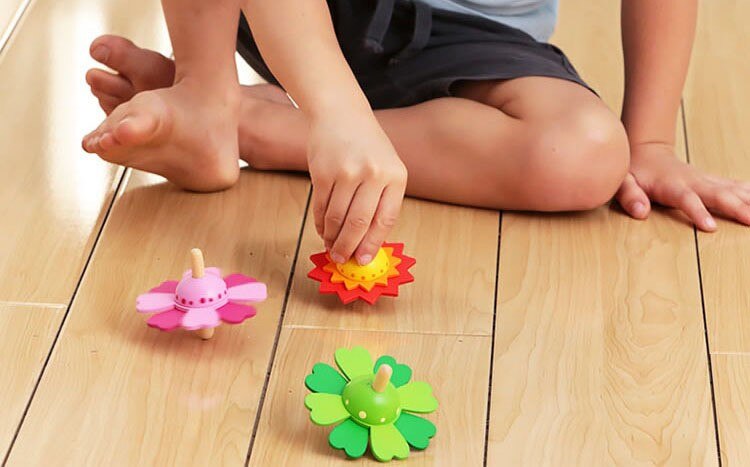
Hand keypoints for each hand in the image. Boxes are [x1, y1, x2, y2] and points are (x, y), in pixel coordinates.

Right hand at [307, 114, 406, 264]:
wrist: (341, 113)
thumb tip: (367, 242)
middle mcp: (373, 174)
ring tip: (331, 247)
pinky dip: (321, 223)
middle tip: (342, 259)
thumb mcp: (387, 167)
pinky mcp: (323, 172)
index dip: (372, 244)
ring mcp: (347, 172)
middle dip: (349, 247)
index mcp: (396, 176)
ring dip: (332, 237)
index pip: (385, 220)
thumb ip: (381, 201)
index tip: (364, 260)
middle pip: (358, 223)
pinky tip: (323, 229)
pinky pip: (322, 207)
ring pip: (337, 218)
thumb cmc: (367, 145)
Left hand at [616, 142, 749, 230]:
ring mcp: (705, 180)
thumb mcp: (624, 182)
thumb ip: (629, 196)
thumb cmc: (634, 170)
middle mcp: (693, 181)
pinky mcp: (712, 180)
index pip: (687, 200)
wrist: (647, 151)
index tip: (710, 227)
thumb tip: (640, 213)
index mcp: (672, 186)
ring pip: (732, 189)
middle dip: (737, 207)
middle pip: (718, 194)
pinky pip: (736, 186)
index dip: (698, 212)